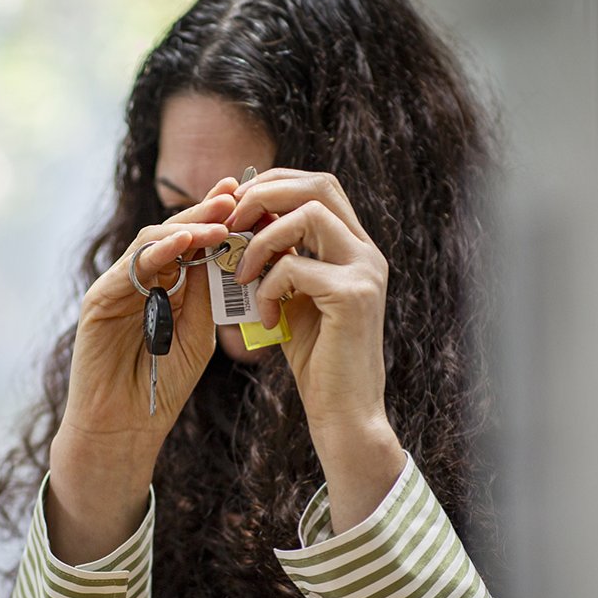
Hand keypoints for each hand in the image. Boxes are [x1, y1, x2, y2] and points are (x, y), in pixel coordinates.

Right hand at [62, 178, 238, 444]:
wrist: (123, 428)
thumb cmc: (164, 387)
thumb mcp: (199, 333)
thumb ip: (209, 295)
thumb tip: (232, 250)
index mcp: (166, 287)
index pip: (192, 243)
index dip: (218, 219)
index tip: (251, 199)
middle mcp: (139, 280)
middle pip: (172, 233)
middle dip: (204, 212)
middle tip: (235, 193)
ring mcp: (117, 288)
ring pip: (150, 243)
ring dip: (186, 227)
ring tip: (219, 219)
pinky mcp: (98, 300)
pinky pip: (130, 268)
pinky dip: (158, 253)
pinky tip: (184, 243)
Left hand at [229, 169, 404, 527]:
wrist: (344, 414)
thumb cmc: (317, 360)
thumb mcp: (293, 299)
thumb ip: (279, 260)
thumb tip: (243, 224)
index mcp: (355, 248)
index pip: (319, 186)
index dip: (274, 183)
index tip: (234, 206)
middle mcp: (367, 252)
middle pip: (318, 185)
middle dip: (265, 194)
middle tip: (229, 222)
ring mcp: (366, 271)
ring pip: (308, 214)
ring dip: (261, 239)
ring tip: (240, 274)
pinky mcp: (354, 296)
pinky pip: (294, 266)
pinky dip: (267, 287)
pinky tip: (263, 318)